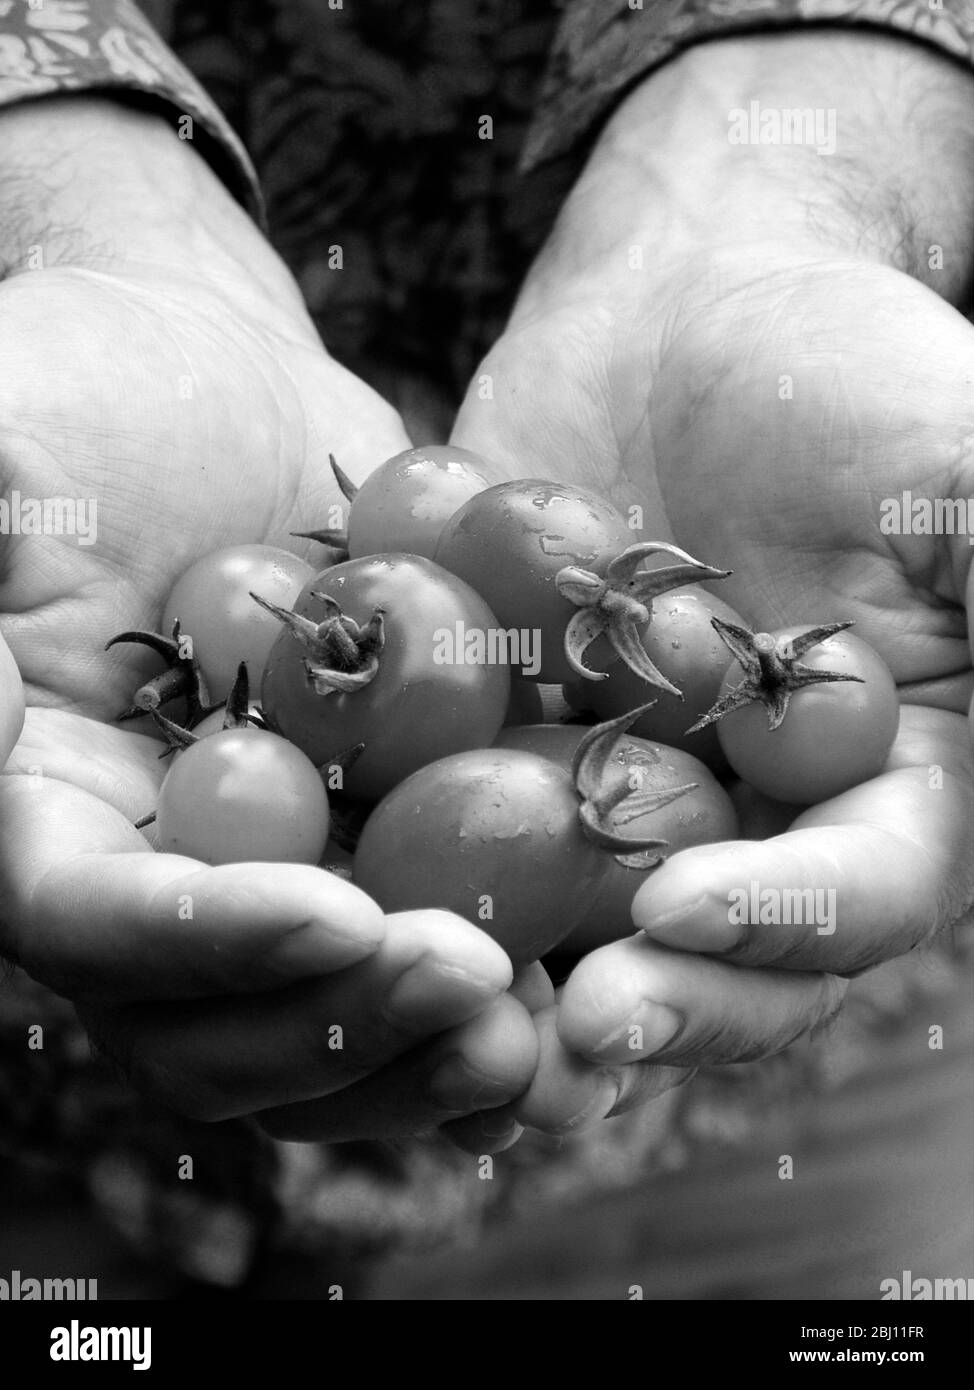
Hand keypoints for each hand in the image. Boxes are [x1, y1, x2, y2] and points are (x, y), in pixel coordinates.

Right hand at [0, 98, 535, 1142]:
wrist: (222, 377)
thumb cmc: (87, 385)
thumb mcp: (7, 454)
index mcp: (49, 810)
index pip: (95, 925)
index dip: (209, 944)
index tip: (341, 915)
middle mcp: (160, 871)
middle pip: (221, 1026)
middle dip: (346, 1026)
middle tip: (476, 992)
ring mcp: (279, 864)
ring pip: (340, 1016)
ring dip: (441, 1046)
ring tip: (555, 1030)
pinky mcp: (385, 837)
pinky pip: (443, 936)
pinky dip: (526, 967)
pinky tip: (616, 957)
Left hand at [453, 31, 973, 1128]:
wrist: (693, 305)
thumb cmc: (851, 371)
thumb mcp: (959, 468)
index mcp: (881, 789)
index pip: (859, 891)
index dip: (782, 922)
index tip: (673, 909)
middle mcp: (753, 822)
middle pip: (716, 952)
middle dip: (652, 999)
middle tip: (564, 1026)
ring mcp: (623, 795)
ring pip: (577, 923)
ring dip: (517, 982)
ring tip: (440, 1003)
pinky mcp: (510, 753)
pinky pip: (457, 824)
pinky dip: (406, 869)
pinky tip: (338, 903)